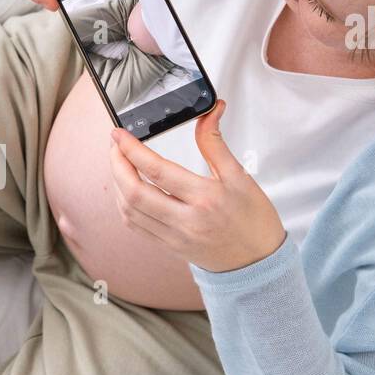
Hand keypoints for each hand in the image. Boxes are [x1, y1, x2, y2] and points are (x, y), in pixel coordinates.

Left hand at [108, 101, 286, 272]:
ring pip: (130, 211)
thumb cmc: (254, 220)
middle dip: (117, 165)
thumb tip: (210, 111)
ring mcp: (174, 236)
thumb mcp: (239, 176)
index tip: (119, 134)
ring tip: (119, 165)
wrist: (258, 263)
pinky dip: (125, 205)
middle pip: (134, 192)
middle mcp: (186, 220)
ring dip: (118, 185)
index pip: (157, 170)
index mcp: (205, 198)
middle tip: (115, 147)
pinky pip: (136, 226)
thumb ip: (215, 143)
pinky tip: (127, 191)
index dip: (131, 149)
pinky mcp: (168, 247)